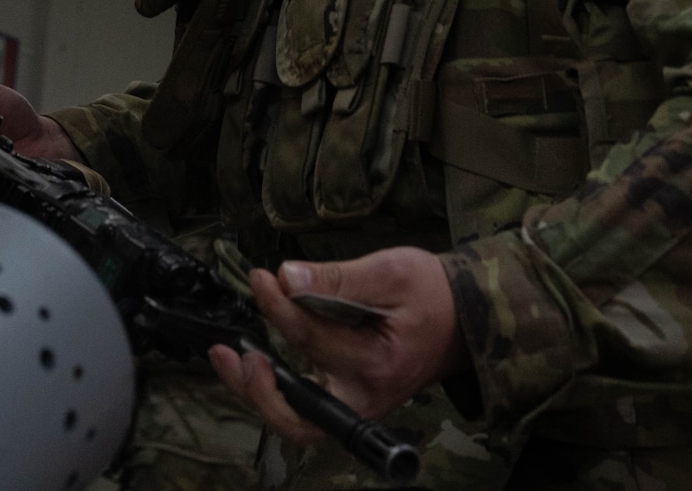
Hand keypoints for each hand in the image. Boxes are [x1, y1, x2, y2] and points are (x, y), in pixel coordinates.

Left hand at [207, 248, 467, 445]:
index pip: (310, 339)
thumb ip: (338, 278)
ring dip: (257, 395)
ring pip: (297, 420)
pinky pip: (306, 409)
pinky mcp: (351, 400)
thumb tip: (287, 277)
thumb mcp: (391, 271)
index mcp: (376, 363)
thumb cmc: (431, 293)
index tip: (261, 278)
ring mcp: (358, 404)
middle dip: (257, 390)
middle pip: (299, 415)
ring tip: (228, 359)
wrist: (463, 318)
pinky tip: (253, 363)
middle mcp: (365, 396)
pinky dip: (275, 392)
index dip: (277, 307)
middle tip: (235, 354)